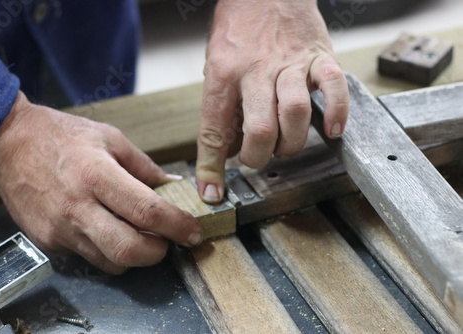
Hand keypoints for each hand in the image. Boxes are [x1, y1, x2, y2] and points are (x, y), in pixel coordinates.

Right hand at [0, 91, 202, 273]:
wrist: (8, 144)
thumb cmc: (62, 136)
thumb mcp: (110, 138)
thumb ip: (144, 166)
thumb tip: (173, 185)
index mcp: (97, 175)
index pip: (147, 211)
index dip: (177, 226)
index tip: (192, 232)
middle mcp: (77, 207)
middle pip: (128, 250)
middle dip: (158, 253)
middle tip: (167, 241)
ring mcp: (60, 229)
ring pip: (110, 262)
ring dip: (134, 255)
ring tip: (139, 234)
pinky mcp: (48, 242)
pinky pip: (88, 256)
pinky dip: (107, 249)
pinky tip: (107, 228)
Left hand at [196, 0, 348, 202]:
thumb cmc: (237, 29)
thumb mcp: (215, 66)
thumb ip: (222, 108)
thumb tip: (225, 151)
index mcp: (223, 74)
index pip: (214, 130)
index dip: (211, 167)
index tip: (213, 193)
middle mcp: (256, 71)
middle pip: (261, 127)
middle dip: (259, 157)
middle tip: (258, 158)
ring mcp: (290, 63)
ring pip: (296, 112)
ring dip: (292, 142)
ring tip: (286, 144)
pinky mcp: (318, 56)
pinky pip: (334, 86)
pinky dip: (337, 112)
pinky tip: (332, 130)